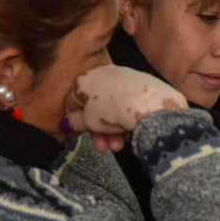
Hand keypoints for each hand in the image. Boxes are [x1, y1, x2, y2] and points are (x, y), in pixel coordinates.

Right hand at [63, 65, 187, 151]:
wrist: (151, 106)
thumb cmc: (115, 110)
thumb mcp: (89, 121)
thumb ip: (76, 122)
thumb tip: (67, 122)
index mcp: (86, 79)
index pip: (73, 100)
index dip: (73, 119)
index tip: (77, 132)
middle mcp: (105, 74)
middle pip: (96, 107)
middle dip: (98, 131)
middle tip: (102, 146)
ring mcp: (126, 78)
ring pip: (113, 108)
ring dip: (113, 131)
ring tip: (118, 145)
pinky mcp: (144, 84)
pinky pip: (129, 104)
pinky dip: (127, 120)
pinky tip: (131, 133)